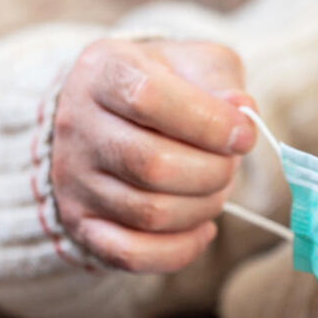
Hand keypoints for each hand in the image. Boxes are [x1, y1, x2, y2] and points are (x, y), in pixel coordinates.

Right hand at [52, 39, 255, 272]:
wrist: (109, 114)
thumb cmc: (167, 84)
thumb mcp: (196, 63)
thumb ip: (223, 81)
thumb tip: (243, 114)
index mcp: (104, 72)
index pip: (148, 97)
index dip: (208, 122)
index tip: (243, 135)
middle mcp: (78, 125)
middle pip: (153, 164)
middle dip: (213, 171)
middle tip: (231, 164)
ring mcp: (74, 179)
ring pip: (149, 213)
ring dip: (204, 207)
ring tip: (216, 188)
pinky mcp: (80, 223)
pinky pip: (131, 254)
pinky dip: (181, 250)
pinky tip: (203, 228)